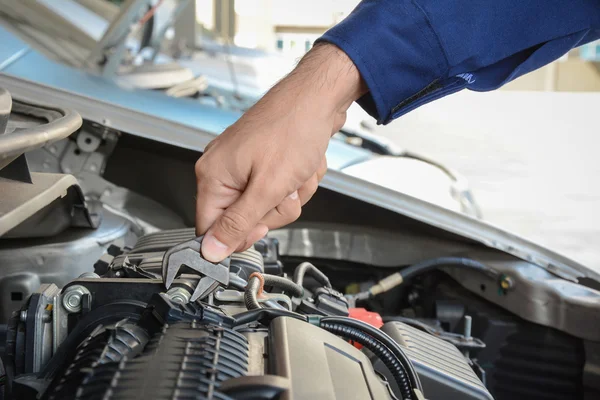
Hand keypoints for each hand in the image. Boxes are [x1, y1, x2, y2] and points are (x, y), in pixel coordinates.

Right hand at [195, 43, 365, 261]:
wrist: (319, 98)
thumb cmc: (293, 129)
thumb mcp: (267, 187)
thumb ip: (238, 223)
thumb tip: (211, 251)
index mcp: (213, 175)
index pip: (209, 228)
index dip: (239, 235)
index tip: (262, 226)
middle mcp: (223, 169)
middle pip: (244, 219)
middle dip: (275, 208)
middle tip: (286, 188)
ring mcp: (244, 164)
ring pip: (267, 205)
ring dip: (291, 194)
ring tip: (297, 171)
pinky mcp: (263, 160)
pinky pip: (279, 189)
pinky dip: (296, 181)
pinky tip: (302, 164)